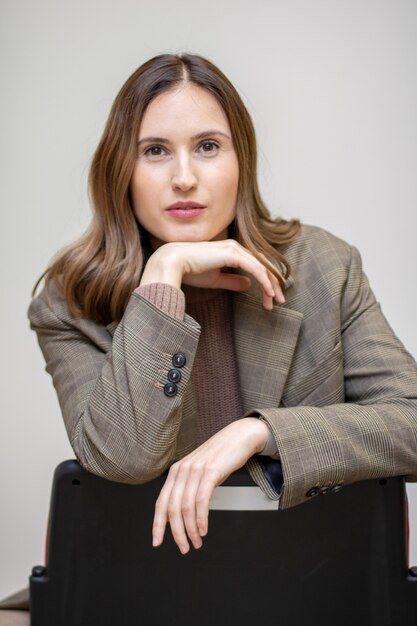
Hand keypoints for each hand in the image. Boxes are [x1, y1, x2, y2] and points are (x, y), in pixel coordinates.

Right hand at [140, 239, 284, 309]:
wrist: (172, 263)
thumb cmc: (189, 271)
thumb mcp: (216, 279)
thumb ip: (232, 281)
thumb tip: (249, 285)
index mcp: (232, 251)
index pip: (256, 266)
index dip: (265, 282)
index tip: (270, 300)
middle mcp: (236, 247)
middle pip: (263, 266)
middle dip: (273, 285)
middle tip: (279, 302)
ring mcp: (235, 249)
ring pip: (262, 268)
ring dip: (270, 286)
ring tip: (274, 302)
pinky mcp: (233, 254)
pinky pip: (255, 269)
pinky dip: (263, 282)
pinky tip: (268, 294)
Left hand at [152, 418, 269, 553]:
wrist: (239, 437)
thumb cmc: (220, 456)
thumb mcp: (199, 471)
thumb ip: (188, 487)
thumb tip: (181, 514)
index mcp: (176, 471)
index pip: (161, 502)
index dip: (158, 524)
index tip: (157, 542)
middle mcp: (182, 470)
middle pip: (172, 508)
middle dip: (177, 532)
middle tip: (184, 548)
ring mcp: (195, 470)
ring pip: (186, 507)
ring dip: (191, 529)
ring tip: (197, 541)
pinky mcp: (210, 471)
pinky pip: (201, 500)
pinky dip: (201, 518)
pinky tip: (204, 529)